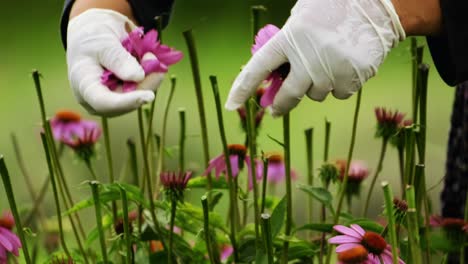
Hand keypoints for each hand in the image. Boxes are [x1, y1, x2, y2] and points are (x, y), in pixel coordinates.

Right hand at [67, 9, 163, 116]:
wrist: (96, 33)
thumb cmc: (93, 36)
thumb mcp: (103, 41)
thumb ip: (118, 59)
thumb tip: (138, 77)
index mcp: (85, 86)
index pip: (103, 102)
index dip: (126, 102)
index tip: (149, 96)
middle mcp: (99, 99)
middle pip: (128, 101)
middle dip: (146, 81)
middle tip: (152, 57)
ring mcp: (115, 99)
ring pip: (140, 95)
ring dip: (150, 75)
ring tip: (147, 54)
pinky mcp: (129, 95)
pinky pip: (146, 88)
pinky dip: (151, 74)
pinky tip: (147, 58)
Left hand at [225, 0, 405, 115]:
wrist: (377, 4)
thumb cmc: (334, 7)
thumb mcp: (302, 18)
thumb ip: (288, 44)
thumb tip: (276, 74)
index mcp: (290, 38)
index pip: (260, 68)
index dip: (243, 88)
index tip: (232, 104)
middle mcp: (308, 58)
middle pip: (288, 95)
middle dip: (280, 106)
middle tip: (275, 111)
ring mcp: (330, 70)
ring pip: (315, 94)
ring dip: (317, 85)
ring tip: (329, 61)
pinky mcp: (351, 79)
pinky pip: (339, 93)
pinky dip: (340, 84)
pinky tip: (346, 64)